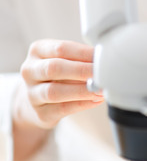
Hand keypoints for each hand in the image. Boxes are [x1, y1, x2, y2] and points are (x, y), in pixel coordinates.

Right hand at [13, 39, 103, 160]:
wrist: (38, 97)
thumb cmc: (58, 72)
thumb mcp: (64, 58)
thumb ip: (80, 57)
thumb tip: (103, 60)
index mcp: (37, 50)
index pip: (61, 48)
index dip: (83, 53)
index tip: (102, 56)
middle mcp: (30, 70)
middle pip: (55, 68)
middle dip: (82, 70)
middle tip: (102, 73)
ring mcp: (32, 93)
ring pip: (55, 91)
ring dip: (82, 90)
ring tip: (100, 89)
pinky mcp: (40, 113)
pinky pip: (62, 109)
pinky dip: (81, 104)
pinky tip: (95, 100)